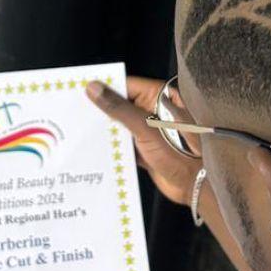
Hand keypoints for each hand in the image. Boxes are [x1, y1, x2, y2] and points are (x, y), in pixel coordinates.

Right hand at [87, 76, 201, 206]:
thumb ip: (119, 108)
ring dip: (105, 130)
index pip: (127, 86)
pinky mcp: (145, 149)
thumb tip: (94, 88)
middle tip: (75, 111)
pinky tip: (93, 148)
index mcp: (160, 98)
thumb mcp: (144, 127)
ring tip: (78, 129)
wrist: (196, 184)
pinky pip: (123, 144)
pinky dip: (111, 146)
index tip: (81, 90)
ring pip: (121, 125)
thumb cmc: (180, 151)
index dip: (105, 88)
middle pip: (122, 105)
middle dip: (102, 110)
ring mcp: (149, 131)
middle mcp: (154, 112)